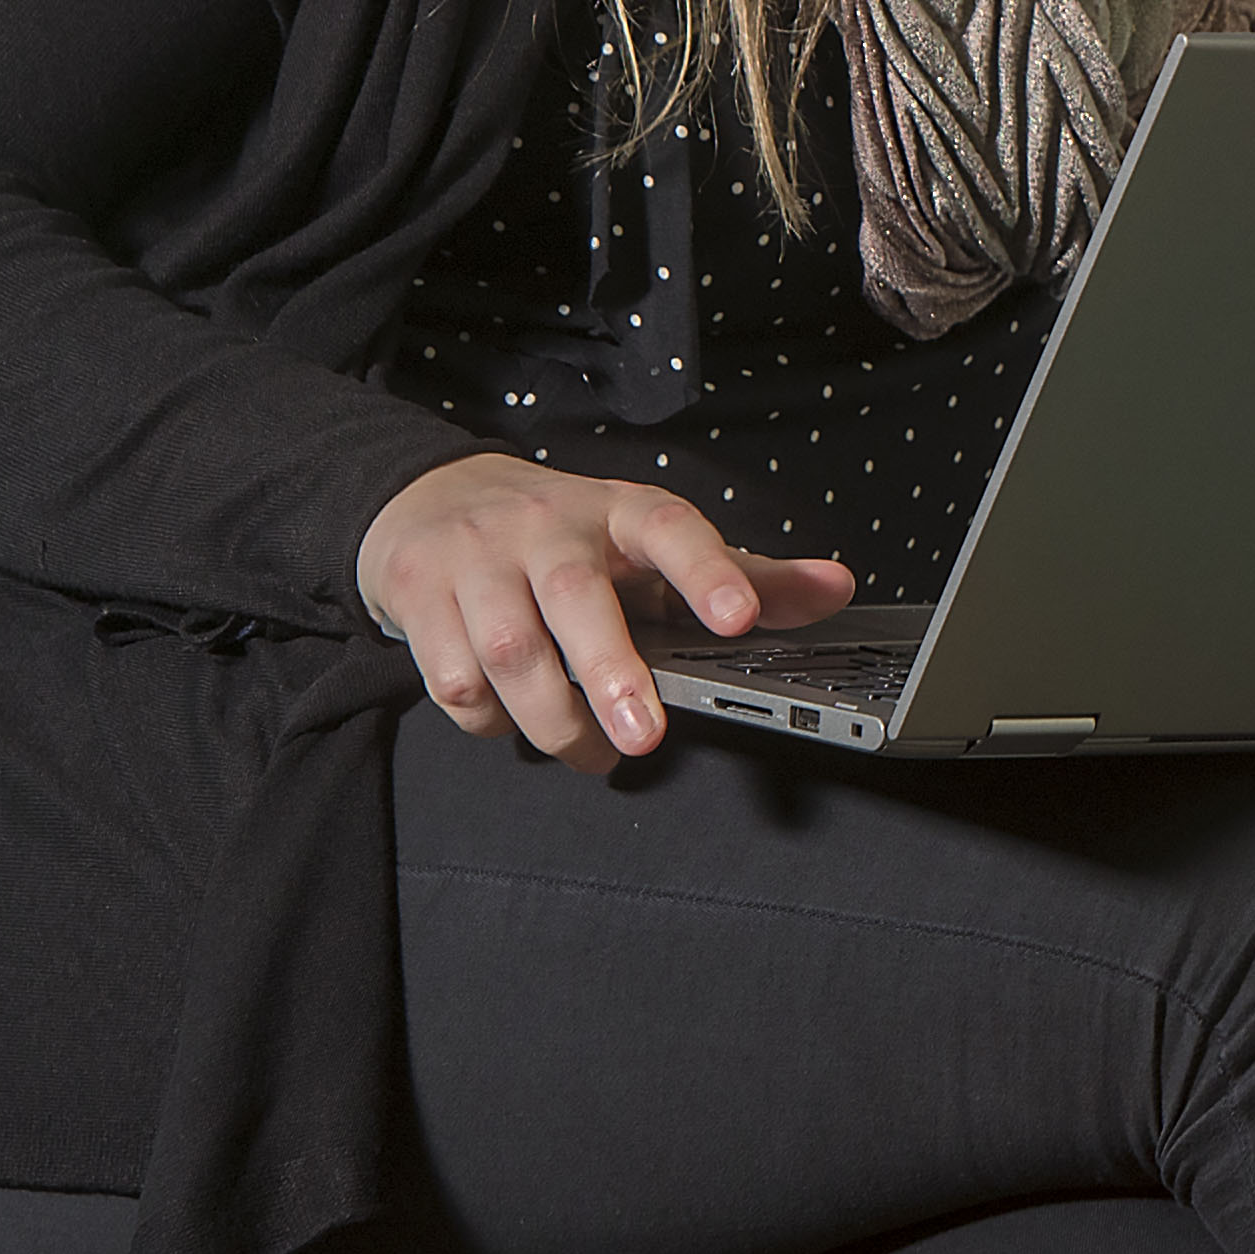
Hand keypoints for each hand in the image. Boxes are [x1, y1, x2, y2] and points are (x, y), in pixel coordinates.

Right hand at [355, 453, 851, 771]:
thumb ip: (745, 573)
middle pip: (577, 596)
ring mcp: (477, 560)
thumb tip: (835, 590)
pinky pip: (454, 677)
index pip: (671, 527)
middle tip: (644, 738)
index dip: (708, 571)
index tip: (740, 619)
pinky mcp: (419, 599)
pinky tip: (516, 725)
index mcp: (618, 510)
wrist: (430, 500)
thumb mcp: (651, 543)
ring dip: (553, 719)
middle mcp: (546, 528)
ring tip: (594, 753)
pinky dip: (489, 720)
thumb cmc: (563, 534)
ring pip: (509, 649)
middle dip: (613, 674)